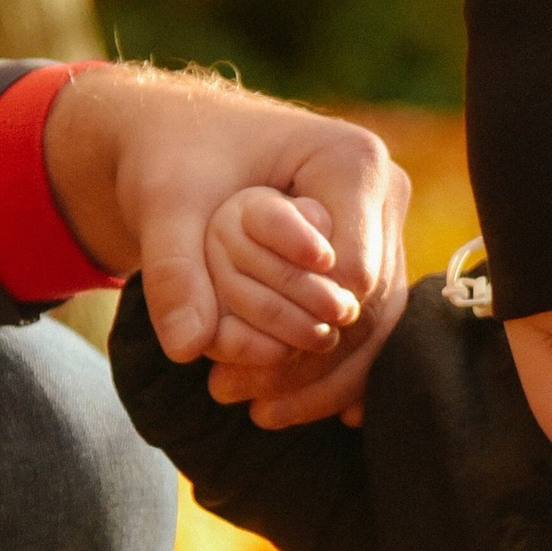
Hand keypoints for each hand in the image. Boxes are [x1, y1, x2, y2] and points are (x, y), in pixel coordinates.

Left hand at [42, 69, 410, 425]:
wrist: (186, 136)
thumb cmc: (179, 154)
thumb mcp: (166, 203)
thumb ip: (174, 269)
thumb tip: (186, 346)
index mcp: (354, 161)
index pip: (355, 269)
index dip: (306, 324)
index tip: (238, 367)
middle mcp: (386, 192)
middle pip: (373, 302)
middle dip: (313, 363)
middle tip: (242, 404)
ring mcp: (384, 226)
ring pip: (377, 321)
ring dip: (323, 376)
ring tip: (259, 414)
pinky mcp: (372, 253)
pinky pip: (367, 322)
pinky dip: (334, 366)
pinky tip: (299, 409)